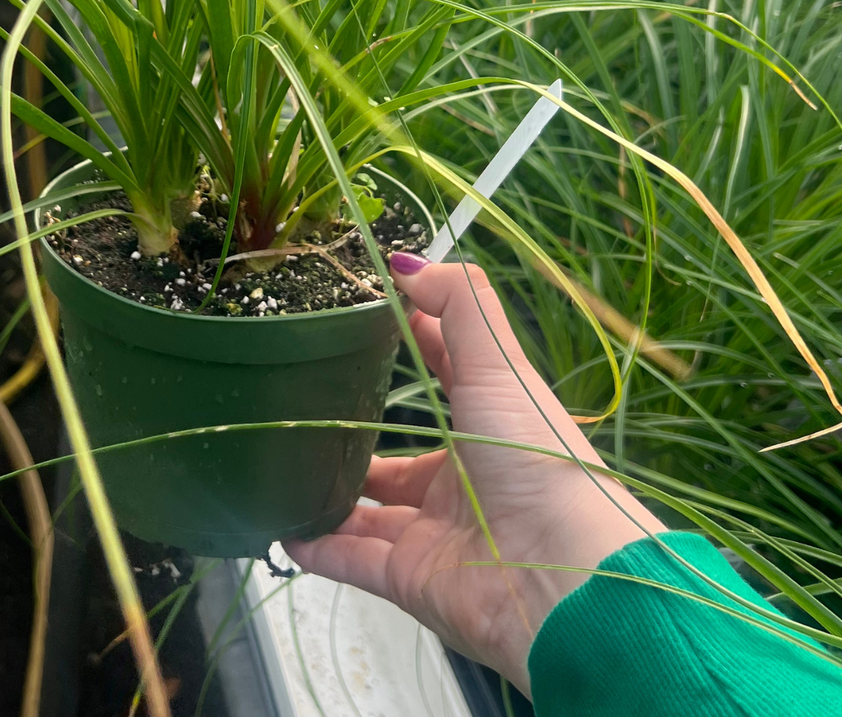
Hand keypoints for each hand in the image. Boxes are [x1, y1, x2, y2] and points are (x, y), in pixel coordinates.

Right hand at [285, 255, 662, 694]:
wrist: (560, 576)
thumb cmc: (534, 457)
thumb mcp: (499, 364)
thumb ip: (459, 304)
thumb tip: (404, 261)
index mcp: (489, 420)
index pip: (442, 371)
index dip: (409, 339)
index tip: (359, 314)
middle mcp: (462, 475)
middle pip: (402, 452)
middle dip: (358, 431)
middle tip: (304, 400)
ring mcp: (434, 530)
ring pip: (371, 509)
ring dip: (331, 491)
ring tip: (281, 464)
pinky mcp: (411, 579)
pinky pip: (353, 560)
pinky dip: (318, 547)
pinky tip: (283, 526)